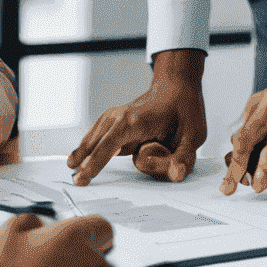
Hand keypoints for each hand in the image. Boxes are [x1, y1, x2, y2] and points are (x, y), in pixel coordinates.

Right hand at [68, 49, 206, 185]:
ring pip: (94, 140)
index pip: (109, 145)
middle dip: (87, 161)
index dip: (96, 162)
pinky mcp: (113, 121)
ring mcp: (114, 117)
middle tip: (76, 180)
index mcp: (135, 121)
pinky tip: (77, 157)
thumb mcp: (194, 134)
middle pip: (97, 144)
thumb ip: (183, 157)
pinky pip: (96, 137)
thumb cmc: (184, 109)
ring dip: (85, 154)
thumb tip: (175, 174)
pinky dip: (87, 147)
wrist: (175, 86)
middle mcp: (119, 117)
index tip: (83, 175)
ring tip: (71, 167)